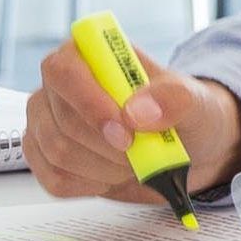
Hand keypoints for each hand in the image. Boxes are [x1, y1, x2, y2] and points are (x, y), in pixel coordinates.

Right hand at [23, 38, 240, 202]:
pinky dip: (93, 185)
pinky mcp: (46, 159)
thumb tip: (139, 110)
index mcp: (88, 55)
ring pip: (58, 154)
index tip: (125, 134)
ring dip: (104, 169)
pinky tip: (113, 175)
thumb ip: (173, 100)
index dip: (89, 104)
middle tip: (142, 151)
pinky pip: (56, 180)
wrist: (188, 150)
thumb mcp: (194, 102)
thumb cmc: (184, 115)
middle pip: (62, 122)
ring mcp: (47, 123)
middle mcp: (59, 86)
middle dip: (108, 147)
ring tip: (133, 161)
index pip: (63, 71)